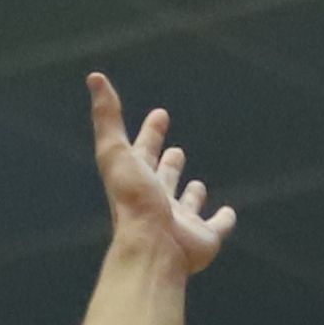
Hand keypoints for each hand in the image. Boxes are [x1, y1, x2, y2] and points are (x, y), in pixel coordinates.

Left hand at [89, 76, 232, 276]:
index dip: (150, 133)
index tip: (160, 115)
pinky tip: (228, 213)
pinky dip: (223, 221)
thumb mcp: (115, 152)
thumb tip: (95, 77)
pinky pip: (216, 227)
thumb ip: (108, 117)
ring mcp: (180, 221)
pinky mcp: (203, 238)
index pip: (143, 151)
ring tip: (196, 183)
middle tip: (174, 150)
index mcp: (138, 180)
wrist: (153, 247)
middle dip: (168, 164)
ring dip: (191, 195)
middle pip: (163, 178)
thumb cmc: (133, 200)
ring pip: (186, 204)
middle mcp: (157, 200)